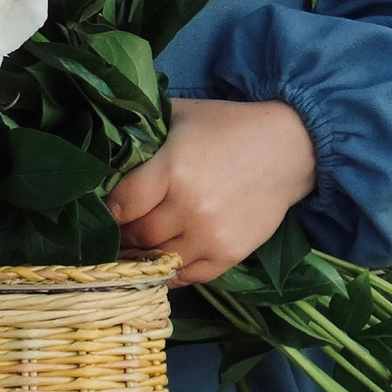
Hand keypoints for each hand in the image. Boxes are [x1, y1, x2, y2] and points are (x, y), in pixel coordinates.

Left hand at [106, 96, 316, 288]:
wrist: (289, 149)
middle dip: (122, 234)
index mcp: (172, 169)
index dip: (107, 209)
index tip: (101, 209)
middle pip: (137, 236)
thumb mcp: (181, 115)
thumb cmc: (228, 127)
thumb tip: (104, 148)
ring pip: (158, 259)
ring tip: (136, 245)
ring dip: (143, 255)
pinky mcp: (229, 254)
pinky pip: (187, 276)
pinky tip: (162, 259)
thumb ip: (143, 131)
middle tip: (118, 228)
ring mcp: (210, 235)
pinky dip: (170, 271)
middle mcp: (190, 207)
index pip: (121, 205)